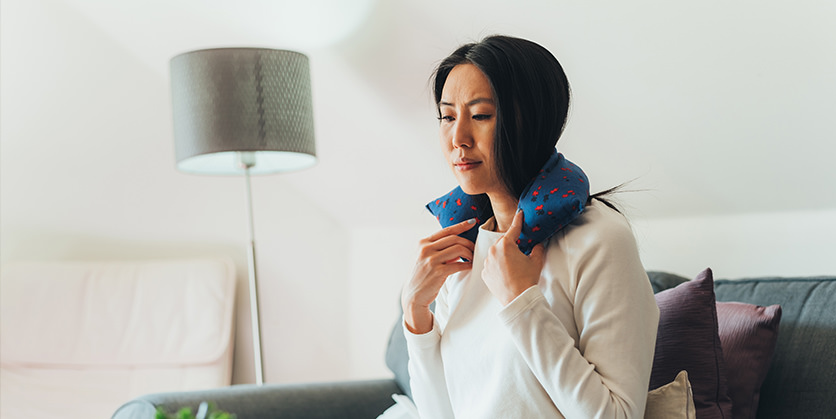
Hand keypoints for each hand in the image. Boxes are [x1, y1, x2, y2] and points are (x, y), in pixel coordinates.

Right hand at [402, 219, 476, 333]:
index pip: (446, 231)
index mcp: (423, 243)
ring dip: (469, 253)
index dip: (460, 226)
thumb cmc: (422, 276)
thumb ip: (441, 250)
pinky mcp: (437, 272)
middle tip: (475, 248)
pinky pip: (458, 264)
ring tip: (473, 258)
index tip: (472, 222)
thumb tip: (459, 245)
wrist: (413, 295)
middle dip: (468, 242)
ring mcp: (431, 260)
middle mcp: (425, 249)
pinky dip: (467, 264)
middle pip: (454, 239)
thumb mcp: (427, 259)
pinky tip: (470, 266)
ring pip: (458, 249)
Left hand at [482, 210, 545, 305]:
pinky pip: (491, 265)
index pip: (514, 229)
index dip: (518, 221)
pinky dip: (497, 266)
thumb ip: (537, 248)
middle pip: (503, 242)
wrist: (517, 298)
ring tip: (513, 267)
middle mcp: (493, 251)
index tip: (519, 213)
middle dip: (511, 245)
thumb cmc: (527, 279)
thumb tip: (538, 244)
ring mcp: (487, 262)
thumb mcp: (536, 261)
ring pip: (495, 253)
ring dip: (503, 256)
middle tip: (520, 252)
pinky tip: (506, 274)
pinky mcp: (484, 273)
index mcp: (506, 244)